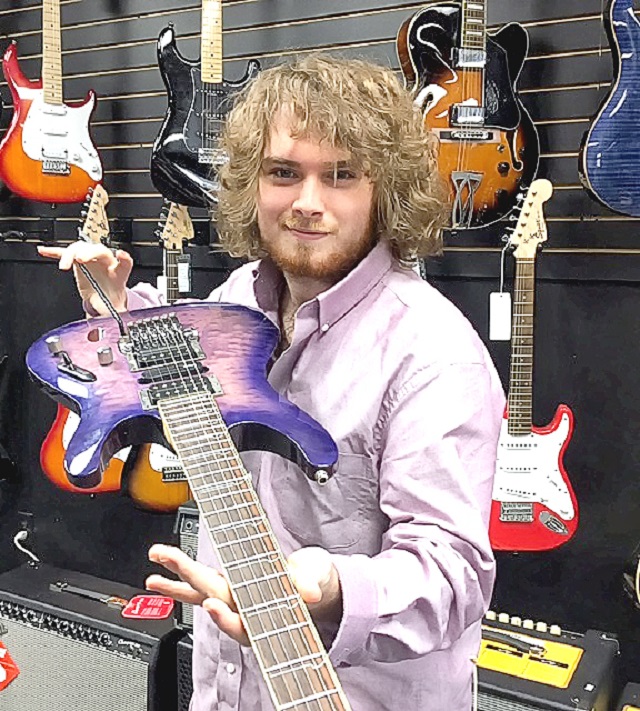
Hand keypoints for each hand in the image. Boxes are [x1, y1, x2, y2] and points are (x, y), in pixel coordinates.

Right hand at [37, 242, 132, 315]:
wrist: (104, 296)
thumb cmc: (111, 298)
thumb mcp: (115, 308)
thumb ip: (117, 315)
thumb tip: (117, 325)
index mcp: (119, 273)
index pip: (125, 263)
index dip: (124, 258)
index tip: (121, 255)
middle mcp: (106, 262)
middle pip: (99, 251)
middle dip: (89, 253)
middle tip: (81, 259)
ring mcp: (91, 259)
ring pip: (80, 249)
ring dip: (70, 255)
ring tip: (63, 265)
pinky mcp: (77, 261)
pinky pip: (65, 254)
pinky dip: (54, 253)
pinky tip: (44, 251)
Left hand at [146, 544, 341, 645]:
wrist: (314, 586)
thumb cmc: (313, 582)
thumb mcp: (314, 579)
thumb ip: (307, 584)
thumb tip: (310, 592)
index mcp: (263, 607)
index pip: (241, 616)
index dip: (226, 616)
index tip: (213, 606)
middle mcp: (242, 606)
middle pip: (212, 598)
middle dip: (186, 584)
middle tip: (162, 571)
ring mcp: (232, 597)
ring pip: (200, 596)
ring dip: (175, 588)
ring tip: (151, 579)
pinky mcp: (228, 586)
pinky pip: (199, 589)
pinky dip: (179, 586)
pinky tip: (159, 582)